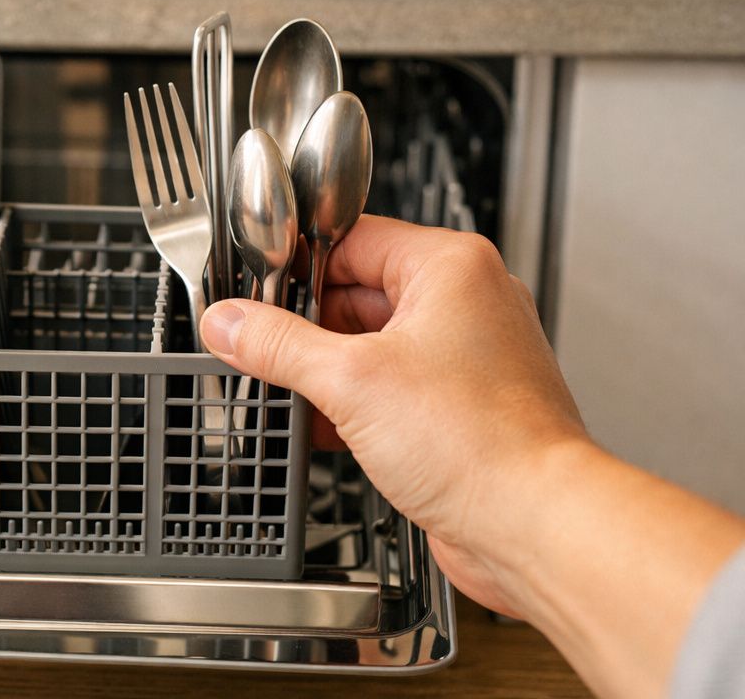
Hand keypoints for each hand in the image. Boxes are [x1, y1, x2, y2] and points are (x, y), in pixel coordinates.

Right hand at [200, 216, 744, 697]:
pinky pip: (388, 389)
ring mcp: (464, 359)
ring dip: (324, 371)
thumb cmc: (483, 443)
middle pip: (356, 293)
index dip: (294, 265)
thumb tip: (231, 323)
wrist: (535, 525)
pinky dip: (351, 404)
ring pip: (370, 346)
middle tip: (258, 346)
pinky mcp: (458, 408)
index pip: (350, 239)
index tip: (253, 291)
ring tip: (286, 390)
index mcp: (451, 268)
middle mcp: (466, 305)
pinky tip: (317, 426)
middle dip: (304, 326)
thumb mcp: (350, 380)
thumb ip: (277, 345)